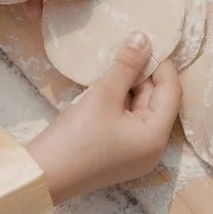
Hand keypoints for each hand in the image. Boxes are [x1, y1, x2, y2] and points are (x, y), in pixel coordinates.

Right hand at [26, 32, 180, 204]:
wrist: (41, 175)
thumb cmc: (76, 137)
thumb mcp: (103, 95)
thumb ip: (126, 65)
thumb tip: (144, 38)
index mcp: (156, 136)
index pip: (171, 91)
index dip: (161, 64)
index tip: (147, 41)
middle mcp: (153, 148)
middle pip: (158, 101)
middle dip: (145, 74)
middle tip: (129, 48)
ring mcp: (137, 154)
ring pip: (142, 110)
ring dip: (132, 86)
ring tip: (118, 62)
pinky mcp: (121, 154)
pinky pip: (130, 121)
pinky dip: (123, 102)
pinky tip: (110, 84)